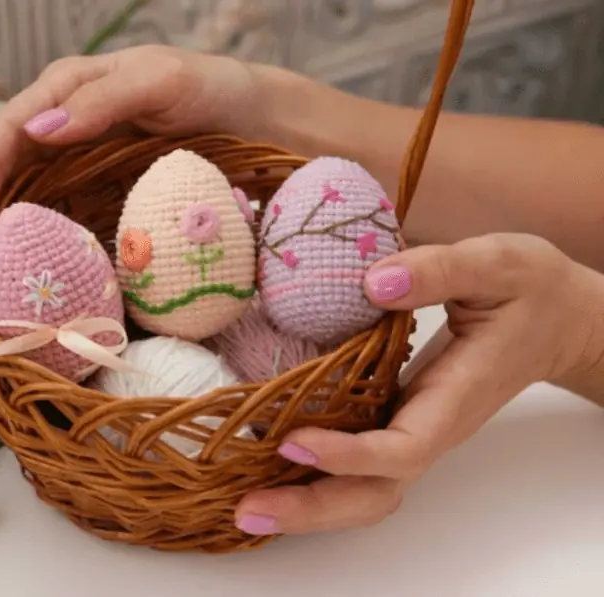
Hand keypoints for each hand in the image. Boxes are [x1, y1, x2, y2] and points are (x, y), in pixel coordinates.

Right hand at [0, 45, 274, 272]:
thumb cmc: (211, 89)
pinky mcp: (95, 189)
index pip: (7, 132)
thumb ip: (101, 101)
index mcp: (66, 89)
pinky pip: (53, 215)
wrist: (258, 117)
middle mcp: (61, 125)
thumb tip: (34, 134)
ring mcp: (77, 161)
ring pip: (19, 197)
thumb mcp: (161, 82)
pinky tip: (15, 272)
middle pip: (0, 170)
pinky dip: (28, 242)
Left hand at [234, 233, 599, 535]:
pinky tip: (262, 470)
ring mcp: (411, 430)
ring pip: (363, 490)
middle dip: (314, 508)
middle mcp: (430, 427)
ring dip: (306, 505)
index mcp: (455, 398)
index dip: (350, 455)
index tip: (293, 444)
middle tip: (247, 509)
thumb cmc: (531, 291)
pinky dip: (311, 477)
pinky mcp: (395, 421)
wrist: (559, 320)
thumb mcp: (495, 264)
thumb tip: (374, 281)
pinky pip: (353, 466)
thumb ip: (439, 270)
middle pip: (375, 493)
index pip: (404, 447)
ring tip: (244, 507)